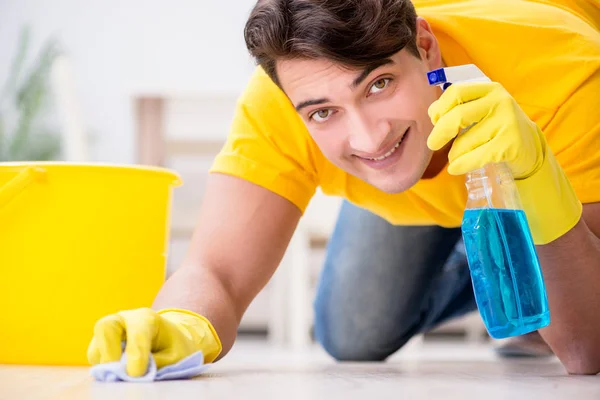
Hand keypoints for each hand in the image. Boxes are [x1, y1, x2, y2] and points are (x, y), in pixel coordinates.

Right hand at [87, 308, 221, 376]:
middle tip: (118, 372)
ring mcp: (109, 333)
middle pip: (105, 326)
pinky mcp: (101, 347)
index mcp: (147, 318)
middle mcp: (124, 320)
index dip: (136, 352)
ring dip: (106, 364)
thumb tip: (134, 374)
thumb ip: (157, 363)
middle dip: (109, 350)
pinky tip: (121, 372)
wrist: (168, 342)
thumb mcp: (176, 356)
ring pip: (96, 346)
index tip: (136, 373)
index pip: (137, 332)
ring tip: (123, 374)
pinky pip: (95, 359)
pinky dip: (104, 369)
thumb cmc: (173, 348)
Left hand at [427, 82, 542, 177]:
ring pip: (465, 141)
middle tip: (432, 144)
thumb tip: (432, 112)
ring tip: (453, 158)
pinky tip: (455, 168)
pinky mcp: (511, 144)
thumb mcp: (481, 111)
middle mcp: (500, 101)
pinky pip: (476, 157)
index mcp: (489, 89)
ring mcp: (508, 122)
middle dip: (440, 132)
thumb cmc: (496, 128)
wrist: (529, 147)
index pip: (456, 92)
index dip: (440, 107)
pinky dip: (461, 165)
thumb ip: (458, 107)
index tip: (434, 120)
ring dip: (453, 154)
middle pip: (457, 116)